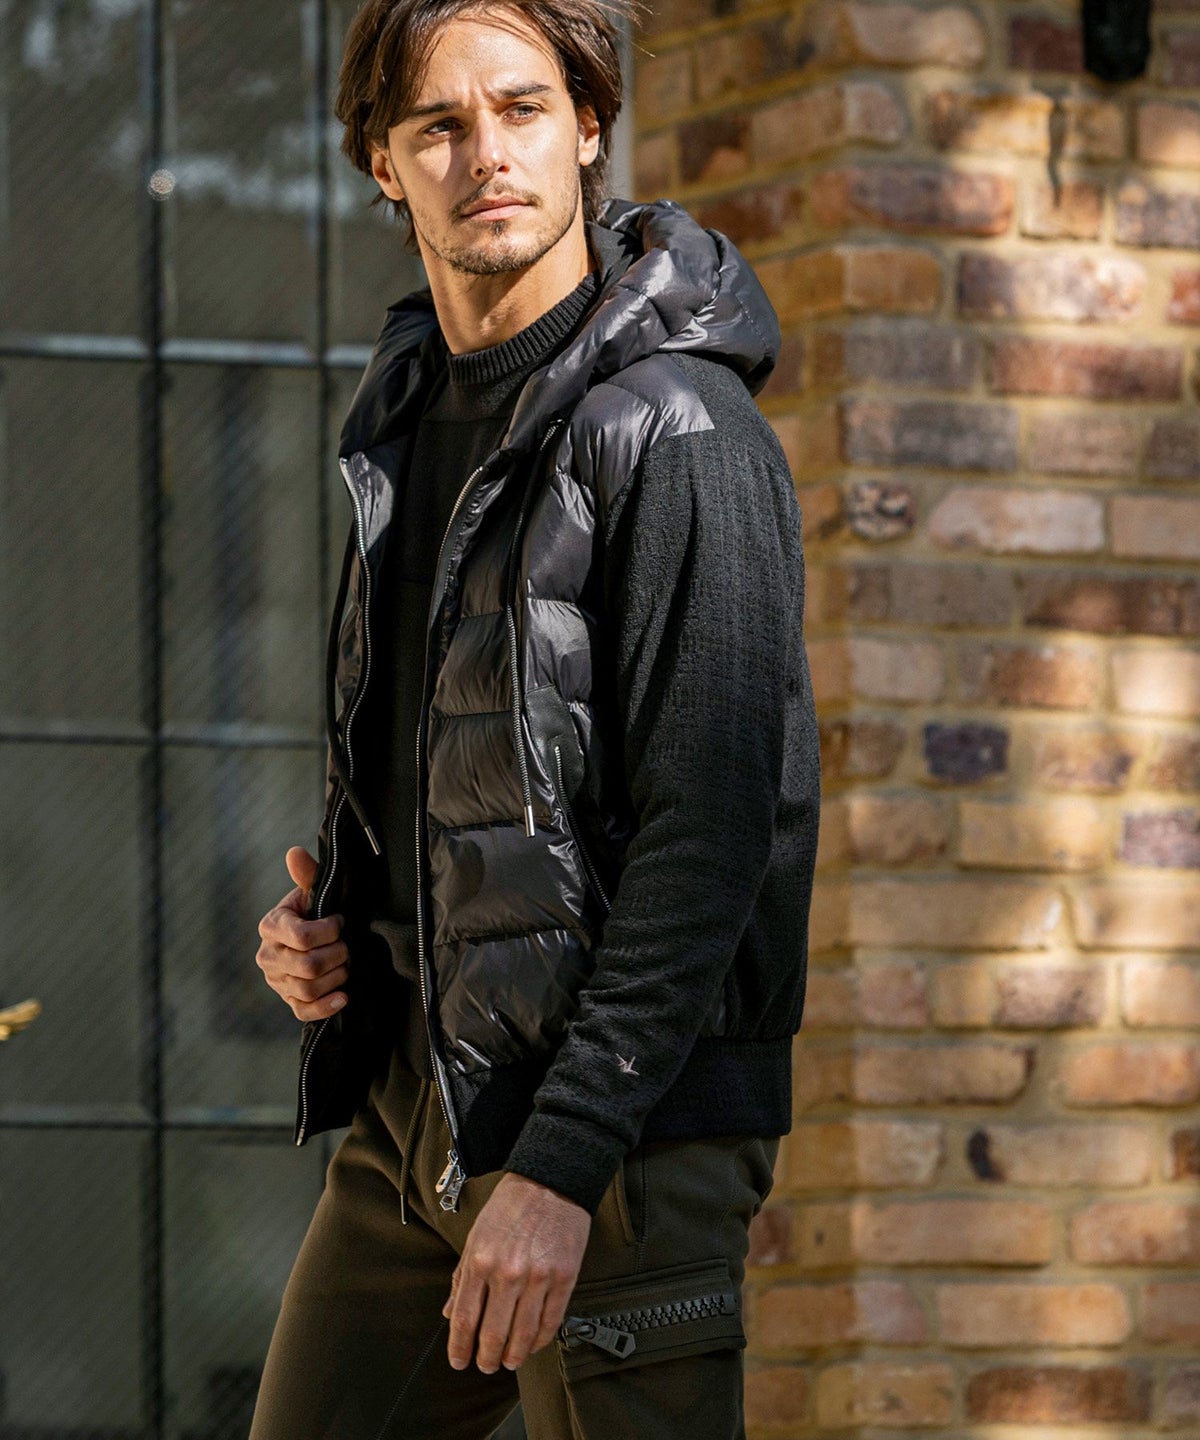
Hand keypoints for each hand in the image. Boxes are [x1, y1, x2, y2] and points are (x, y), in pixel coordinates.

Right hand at [255, 847, 348, 1020]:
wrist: (315, 938)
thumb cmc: (316, 911)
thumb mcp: (312, 892)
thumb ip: (307, 875)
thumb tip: (294, 852)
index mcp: (271, 926)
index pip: (302, 937)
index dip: (329, 931)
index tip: (340, 923)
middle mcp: (268, 956)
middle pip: (308, 965)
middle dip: (338, 955)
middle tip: (348, 946)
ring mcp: (277, 981)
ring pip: (309, 988)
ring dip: (337, 976)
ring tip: (346, 964)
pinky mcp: (288, 1001)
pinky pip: (304, 1012)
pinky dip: (326, 1007)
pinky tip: (343, 997)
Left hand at [443, 1173, 590, 1372]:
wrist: (550, 1182)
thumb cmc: (511, 1206)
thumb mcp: (476, 1235)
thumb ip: (462, 1276)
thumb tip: (450, 1313)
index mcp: (480, 1261)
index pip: (465, 1319)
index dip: (460, 1348)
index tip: (459, 1361)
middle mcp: (507, 1272)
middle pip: (493, 1334)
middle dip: (487, 1358)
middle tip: (486, 1365)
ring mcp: (538, 1277)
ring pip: (523, 1335)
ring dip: (514, 1356)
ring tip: (509, 1361)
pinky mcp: (564, 1278)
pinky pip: (551, 1322)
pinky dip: (540, 1340)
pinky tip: (533, 1344)